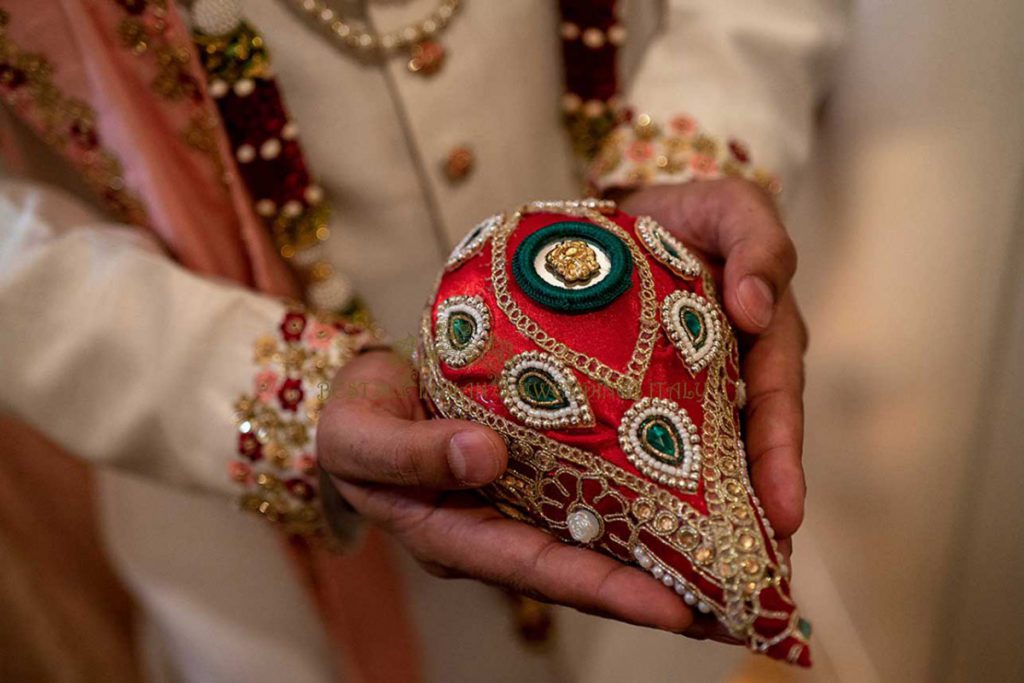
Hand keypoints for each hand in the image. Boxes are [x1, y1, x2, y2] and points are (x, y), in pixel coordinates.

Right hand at [316, 350, 745, 637]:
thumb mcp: (359, 437)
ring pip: (597, 534)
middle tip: (734, 602)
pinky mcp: (535, 470)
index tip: (674, 607)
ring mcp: (519, 503)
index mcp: (454, 537)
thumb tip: (486, 456)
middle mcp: (498, 529)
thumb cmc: (352, 419)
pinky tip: (689, 491)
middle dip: (656, 588)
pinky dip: (638, 497)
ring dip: (659, 549)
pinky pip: (591, 489)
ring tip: (733, 561)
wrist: (362, 389)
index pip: (538, 570)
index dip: (606, 590)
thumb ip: (411, 453)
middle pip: (584, 567)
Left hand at [620, 179, 808, 542]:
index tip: (782, 509)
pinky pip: (660, 440)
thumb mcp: (732, 209)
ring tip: (705, 570)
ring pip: (708, 455)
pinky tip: (645, 524)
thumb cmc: (693, 210)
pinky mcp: (651, 393)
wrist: (636, 213)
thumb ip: (758, 246)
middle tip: (750, 565)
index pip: (774, 402)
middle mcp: (735, 372)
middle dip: (752, 505)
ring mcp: (694, 388)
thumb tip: (757, 307)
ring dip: (712, 510)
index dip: (779, 456)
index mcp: (761, 337)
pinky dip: (659, 481)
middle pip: (748, 446)